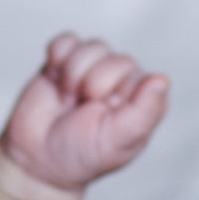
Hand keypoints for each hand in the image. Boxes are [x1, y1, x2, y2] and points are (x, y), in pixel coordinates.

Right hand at [0, 35, 169, 197]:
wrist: (37, 158)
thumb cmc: (81, 155)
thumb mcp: (116, 142)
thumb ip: (144, 113)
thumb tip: (161, 79)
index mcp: (143, 102)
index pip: (138, 75)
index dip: (114, 91)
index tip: (104, 113)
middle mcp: (123, 82)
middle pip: (114, 59)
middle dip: (90, 84)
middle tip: (81, 110)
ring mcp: (94, 69)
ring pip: (91, 47)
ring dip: (72, 75)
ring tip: (67, 101)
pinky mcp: (67, 61)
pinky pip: (67, 41)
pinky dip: (57, 57)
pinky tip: (55, 80)